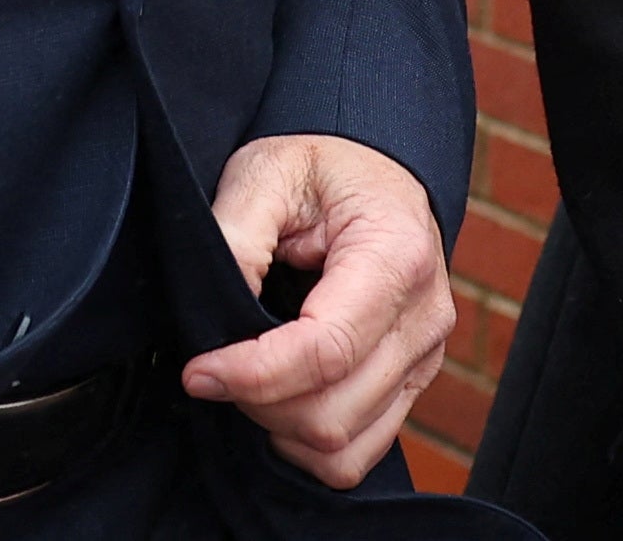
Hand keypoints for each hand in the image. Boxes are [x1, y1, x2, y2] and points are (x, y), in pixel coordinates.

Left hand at [178, 132, 452, 485]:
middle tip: (214, 366)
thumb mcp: (266, 170)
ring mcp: (424, 358)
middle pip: (333, 412)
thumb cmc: (320, 168)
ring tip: (244, 380)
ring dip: (279, 428)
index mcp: (396, 256)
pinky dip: (309, 446)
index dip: (253, 374)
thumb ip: (237, 237)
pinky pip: (360, 454)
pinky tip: (278, 403)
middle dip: (258, 403)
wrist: (372, 171)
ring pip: (344, 446)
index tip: (198, 372)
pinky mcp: (412, 384)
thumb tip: (217, 320)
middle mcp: (424, 317)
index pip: (326, 350)